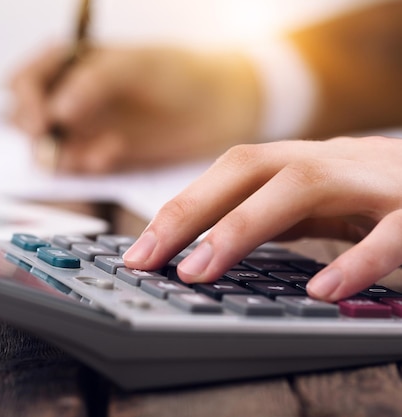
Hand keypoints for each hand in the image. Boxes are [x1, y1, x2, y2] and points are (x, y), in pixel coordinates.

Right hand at [8, 44, 259, 172]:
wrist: (219, 107)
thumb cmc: (180, 72)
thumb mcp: (136, 66)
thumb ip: (93, 83)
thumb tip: (57, 110)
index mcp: (72, 63)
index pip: (26, 80)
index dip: (26, 101)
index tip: (42, 122)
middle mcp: (70, 95)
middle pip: (24, 117)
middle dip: (36, 131)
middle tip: (55, 140)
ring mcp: (83, 126)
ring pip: (46, 147)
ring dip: (63, 153)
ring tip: (98, 150)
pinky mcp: (99, 154)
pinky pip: (77, 165)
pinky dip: (89, 163)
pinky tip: (114, 151)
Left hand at [123, 136, 401, 301]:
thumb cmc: (378, 195)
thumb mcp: (316, 203)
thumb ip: (271, 218)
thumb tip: (205, 251)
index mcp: (300, 163)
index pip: (228, 175)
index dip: (179, 210)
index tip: (138, 254)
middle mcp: (329, 162)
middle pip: (249, 168)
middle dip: (191, 212)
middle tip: (148, 260)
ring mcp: (374, 180)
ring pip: (305, 185)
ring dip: (243, 226)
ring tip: (199, 271)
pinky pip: (393, 231)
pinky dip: (358, 259)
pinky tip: (323, 291)